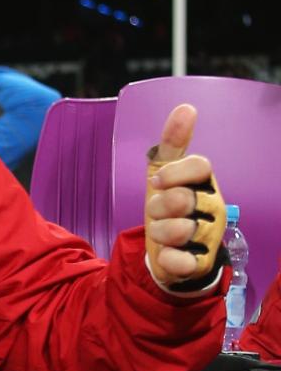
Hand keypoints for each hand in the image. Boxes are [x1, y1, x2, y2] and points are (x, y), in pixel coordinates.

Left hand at [143, 104, 227, 289]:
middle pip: (182, 198)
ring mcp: (211, 236)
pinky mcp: (202, 263)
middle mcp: (214, 207)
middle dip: (159, 207)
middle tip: (157, 213)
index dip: (173, 173)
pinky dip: (168, 259)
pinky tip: (168, 255)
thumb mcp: (164, 174)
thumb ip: (172, 143)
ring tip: (162, 234)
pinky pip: (181, 261)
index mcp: (206, 183)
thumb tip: (186, 107)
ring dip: (159, 233)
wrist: (169, 253)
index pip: (200, 166)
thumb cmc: (168, 209)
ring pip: (180, 230)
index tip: (156, 183)